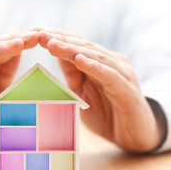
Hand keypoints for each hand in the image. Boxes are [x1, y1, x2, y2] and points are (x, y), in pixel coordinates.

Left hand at [39, 29, 165, 152]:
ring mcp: (122, 75)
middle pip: (85, 48)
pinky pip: (110, 76)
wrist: (134, 136)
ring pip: (96, 58)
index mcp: (101, 63)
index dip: (58, 38)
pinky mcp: (128, 90)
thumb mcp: (82, 93)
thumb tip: (56, 54)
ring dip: (74, 50)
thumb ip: (73, 74)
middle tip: (40, 34)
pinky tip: (80, 60)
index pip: (78, 45)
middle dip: (61, 40)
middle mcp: (113, 64)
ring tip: (53, 44)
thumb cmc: (106, 114)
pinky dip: (95, 67)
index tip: (36, 33)